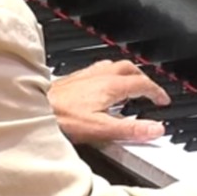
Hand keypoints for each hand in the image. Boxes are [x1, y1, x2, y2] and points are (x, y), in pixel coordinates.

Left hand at [50, 61, 169, 144]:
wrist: (33, 109)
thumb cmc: (61, 118)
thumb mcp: (101, 129)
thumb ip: (130, 130)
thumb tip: (155, 129)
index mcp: (110, 86)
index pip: (142, 83)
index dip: (156, 92)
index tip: (163, 101)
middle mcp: (99, 76)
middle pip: (129, 68)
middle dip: (144, 79)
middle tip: (150, 92)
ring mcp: (85, 75)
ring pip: (113, 66)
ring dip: (127, 74)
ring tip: (130, 86)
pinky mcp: (73, 78)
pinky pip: (98, 70)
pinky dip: (109, 76)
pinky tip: (102, 87)